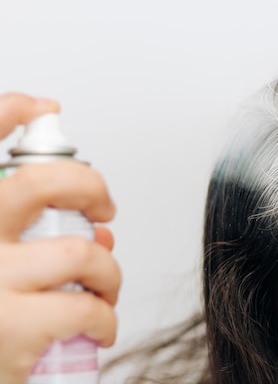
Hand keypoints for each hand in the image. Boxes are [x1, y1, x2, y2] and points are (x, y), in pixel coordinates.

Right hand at [0, 93, 119, 383]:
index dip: (6, 114)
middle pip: (40, 181)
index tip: (41, 107)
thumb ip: (32, 241)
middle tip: (103, 207)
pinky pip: (87, 306)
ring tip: (103, 287)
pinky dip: (106, 318)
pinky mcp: (11, 328)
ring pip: (80, 251)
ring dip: (108, 272)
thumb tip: (99, 233)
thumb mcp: (0, 268)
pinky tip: (98, 327)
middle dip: (90, 186)